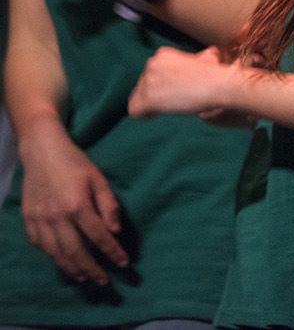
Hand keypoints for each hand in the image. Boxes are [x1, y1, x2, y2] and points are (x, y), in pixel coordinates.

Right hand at [17, 129, 126, 284]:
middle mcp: (56, 216)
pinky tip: (62, 261)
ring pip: (55, 252)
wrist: (43, 152)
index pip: (98, 236)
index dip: (111, 252)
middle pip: (75, 251)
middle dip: (91, 269)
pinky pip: (40, 244)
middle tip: (104, 282)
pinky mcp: (28, 219)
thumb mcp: (99, 179)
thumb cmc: (76, 164)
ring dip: (71, 268)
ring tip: (84, 277)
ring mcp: (39, 219)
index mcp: (77, 205)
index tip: (123, 264)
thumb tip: (115, 231)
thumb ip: (109, 205)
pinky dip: (52, 256)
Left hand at [129, 46, 240, 117]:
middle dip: (155, 94)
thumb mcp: (206, 58)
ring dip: (151, 105)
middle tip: (174, 98)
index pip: (150, 74)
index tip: (176, 88)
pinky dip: (144, 115)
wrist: (218, 85)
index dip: (162, 84)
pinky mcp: (148, 99)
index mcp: (162, 55)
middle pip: (142, 85)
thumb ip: (198, 57)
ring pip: (137, 98)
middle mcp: (151, 64)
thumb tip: (210, 52)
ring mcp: (148, 81)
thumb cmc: (215, 74)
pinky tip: (157, 114)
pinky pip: (134, 111)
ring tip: (169, 106)